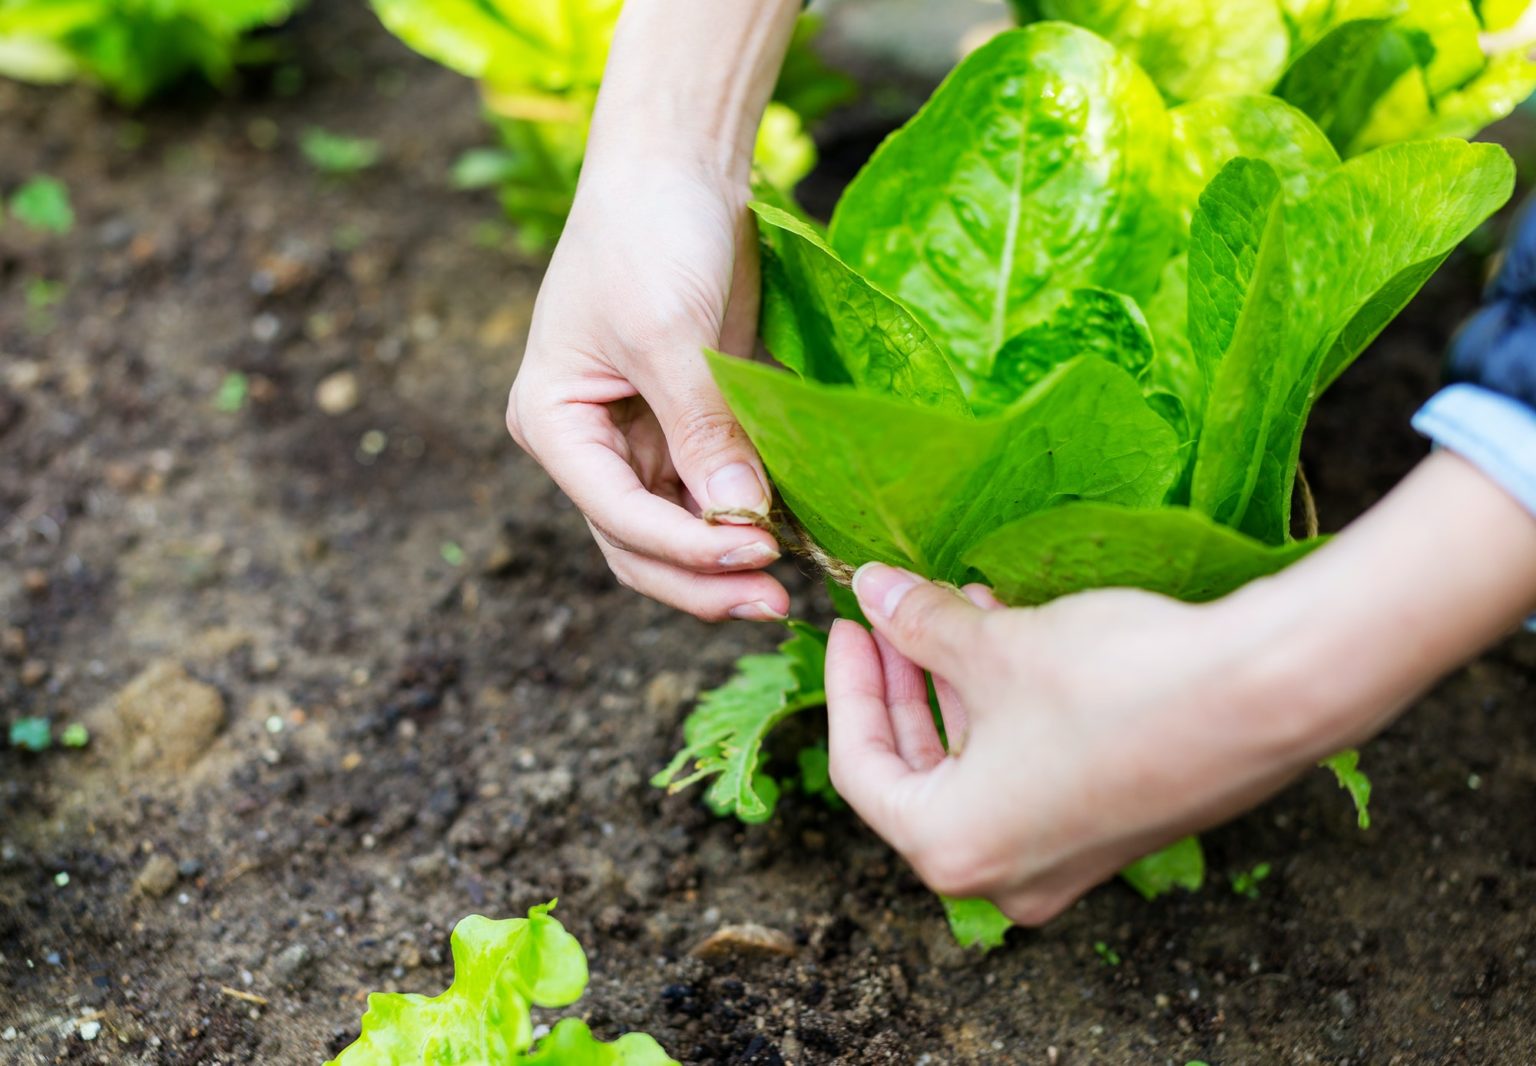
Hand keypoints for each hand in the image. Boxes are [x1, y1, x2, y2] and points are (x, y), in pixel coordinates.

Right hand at [506, 158, 788, 621]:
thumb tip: (741, 523)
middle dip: (701, 580)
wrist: (679, 166)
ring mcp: (639, 440)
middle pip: (638, 545)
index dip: (685, 547)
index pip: (616, 514)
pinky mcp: (689, 426)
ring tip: (787, 589)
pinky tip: (793, 539)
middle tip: (774, 604)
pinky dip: (747, 522)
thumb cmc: (649, 234)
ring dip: (724, 565)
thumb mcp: (670, 334)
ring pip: (675, 534)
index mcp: (555, 424)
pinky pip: (714, 495)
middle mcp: (590, 445)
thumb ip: (702, 431)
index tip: (757, 555)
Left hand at [824, 453, 1535, 924]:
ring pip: (975, 770)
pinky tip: (1011, 638)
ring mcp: (1062, 861)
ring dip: (957, 690)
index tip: (849, 622)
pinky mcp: (1110, 830)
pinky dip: (1005, 712)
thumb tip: (870, 589)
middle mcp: (1004, 874)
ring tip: (955, 608)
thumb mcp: (997, 647)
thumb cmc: (1117, 682)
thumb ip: (920, 623)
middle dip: (902, 685)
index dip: (846, 686)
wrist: (1265, 696)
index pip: (861, 767)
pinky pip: (1027, 773)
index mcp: (953, 847)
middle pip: (917, 773)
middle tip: (891, 615)